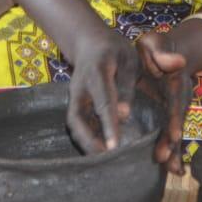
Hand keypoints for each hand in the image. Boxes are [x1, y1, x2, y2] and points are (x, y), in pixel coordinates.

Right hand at [65, 30, 139, 153]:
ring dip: (84, 143)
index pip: (103, 102)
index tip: (114, 147)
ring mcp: (74, 95)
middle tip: (104, 160)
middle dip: (87, 141)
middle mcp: (80, 87)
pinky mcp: (74, 102)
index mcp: (97, 73)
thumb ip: (127, 86)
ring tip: (101, 161)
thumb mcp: (128, 59)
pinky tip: (97, 151)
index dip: (108, 125)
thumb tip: (125, 116)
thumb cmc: (113, 49)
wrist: (88, 40)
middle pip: (76, 118)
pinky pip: (76, 122)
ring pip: (73, 123)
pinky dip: (84, 138)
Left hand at [137, 29, 201, 174]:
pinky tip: (172, 169)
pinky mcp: (171, 115)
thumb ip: (162, 52)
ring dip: (174, 151)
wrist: (168, 52)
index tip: (174, 135)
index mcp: (175, 82)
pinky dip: (173, 151)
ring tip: (172, 171)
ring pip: (176, 132)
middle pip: (178, 122)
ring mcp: (177, 108)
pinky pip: (171, 134)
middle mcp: (180, 98)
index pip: (175, 102)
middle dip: (172, 142)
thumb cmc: (157, 47)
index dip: (174, 119)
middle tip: (163, 159)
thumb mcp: (156, 43)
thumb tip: (176, 61)